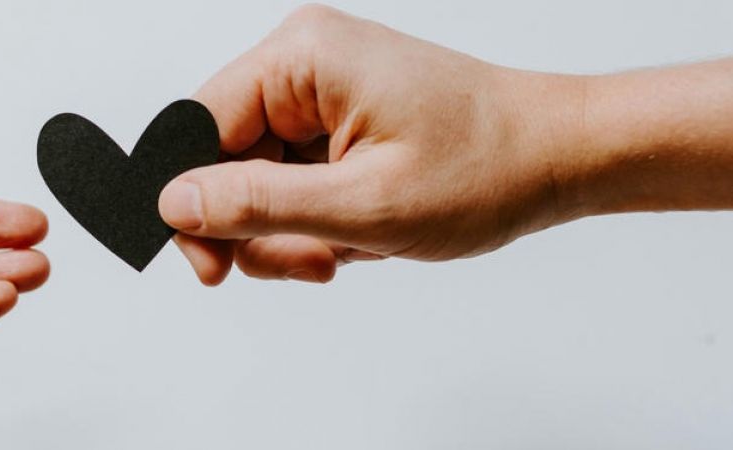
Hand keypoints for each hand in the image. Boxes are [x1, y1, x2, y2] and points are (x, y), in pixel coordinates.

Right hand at [158, 5, 732, 284]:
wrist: (559, 157)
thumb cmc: (487, 168)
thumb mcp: (362, 206)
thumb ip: (257, 205)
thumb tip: (173, 204)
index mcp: (302, 57)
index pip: (195, 128)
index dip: (192, 204)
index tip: (211, 266)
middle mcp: (304, 61)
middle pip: (223, 158)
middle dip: (258, 226)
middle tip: (311, 262)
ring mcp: (321, 88)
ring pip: (256, 179)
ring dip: (291, 231)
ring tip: (348, 249)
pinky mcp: (337, 116)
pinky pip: (291, 178)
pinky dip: (315, 219)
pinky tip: (358, 233)